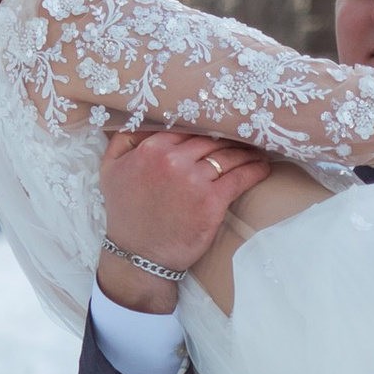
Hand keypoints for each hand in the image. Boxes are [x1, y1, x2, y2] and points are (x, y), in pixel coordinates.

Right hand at [96, 128, 271, 304]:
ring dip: (246, 153)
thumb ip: (124, 139)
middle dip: (230, 138)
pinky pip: (241, 177)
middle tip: (246, 137)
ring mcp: (194, 180)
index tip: (221, 126)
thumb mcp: (110, 170)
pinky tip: (263, 167)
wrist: (139, 255)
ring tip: (257, 151)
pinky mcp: (212, 201)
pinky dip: (255, 171)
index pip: (188, 127)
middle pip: (212, 140)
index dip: (207, 127)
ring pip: (228, 156)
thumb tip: (143, 117)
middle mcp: (172, 160)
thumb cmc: (125, 213)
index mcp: (151, 148)